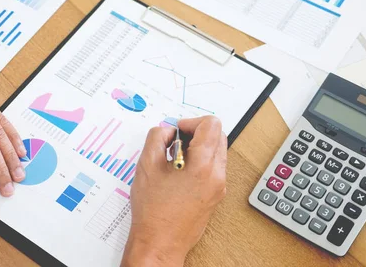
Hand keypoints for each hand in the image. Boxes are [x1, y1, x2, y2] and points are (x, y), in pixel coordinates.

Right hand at [122, 117, 226, 265]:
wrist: (160, 244)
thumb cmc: (153, 211)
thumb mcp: (147, 165)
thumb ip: (157, 138)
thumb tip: (167, 130)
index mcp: (203, 166)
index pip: (211, 125)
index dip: (190, 122)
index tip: (176, 131)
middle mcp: (216, 176)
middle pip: (218, 136)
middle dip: (195, 133)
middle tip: (174, 143)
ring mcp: (218, 187)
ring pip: (216, 151)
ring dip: (197, 147)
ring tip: (173, 159)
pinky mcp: (214, 195)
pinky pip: (213, 167)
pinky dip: (198, 162)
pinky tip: (178, 172)